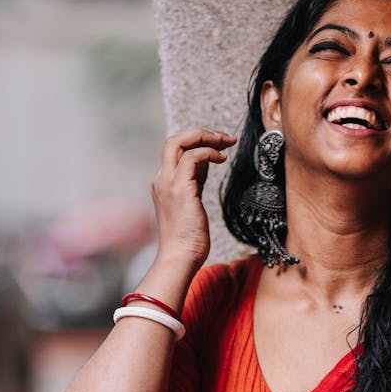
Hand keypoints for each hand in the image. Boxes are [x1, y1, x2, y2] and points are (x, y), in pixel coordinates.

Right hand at [151, 128, 236, 269]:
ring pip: (180, 142)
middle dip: (200, 134)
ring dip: (208, 138)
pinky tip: (222, 159)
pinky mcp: (180, 189)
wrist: (180, 258)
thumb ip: (195, 184)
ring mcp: (168, 183)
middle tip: (225, 138)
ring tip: (228, 143)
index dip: (198, 144)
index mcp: (164, 183)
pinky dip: (209, 152)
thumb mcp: (192, 204)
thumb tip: (207, 165)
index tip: (219, 147)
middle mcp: (162, 179)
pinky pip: (193, 157)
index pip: (177, 152)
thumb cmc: (188, 240)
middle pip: (174, 140)